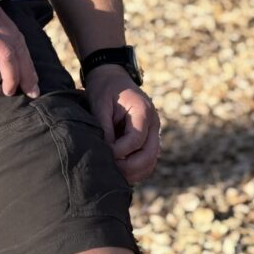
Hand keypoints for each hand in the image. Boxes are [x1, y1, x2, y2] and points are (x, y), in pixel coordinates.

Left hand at [84, 64, 161, 184]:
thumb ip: (104, 127)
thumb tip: (106, 152)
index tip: (102, 153)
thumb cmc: (104, 89)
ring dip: (133, 173)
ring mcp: (153, 133)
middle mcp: (153, 124)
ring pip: (150, 163)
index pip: (135, 140)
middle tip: (108, 171)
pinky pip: (146, 162)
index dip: (118, 152)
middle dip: (128, 167)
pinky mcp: (148, 141)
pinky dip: (135, 171)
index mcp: (143, 111)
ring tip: (112, 175)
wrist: (113, 79)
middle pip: (148, 156)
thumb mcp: (100, 103)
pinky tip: (118, 173)